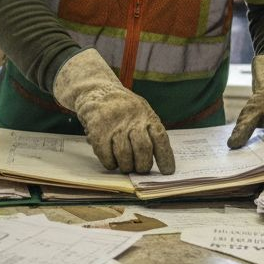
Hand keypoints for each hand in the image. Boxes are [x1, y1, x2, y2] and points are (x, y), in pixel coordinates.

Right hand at [52, 49, 175, 173]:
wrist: (95, 92)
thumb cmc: (122, 108)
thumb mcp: (141, 111)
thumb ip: (149, 130)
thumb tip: (159, 160)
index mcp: (146, 115)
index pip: (160, 138)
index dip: (165, 157)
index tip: (167, 171)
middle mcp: (132, 119)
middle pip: (143, 148)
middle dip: (143, 165)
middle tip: (141, 169)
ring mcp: (114, 126)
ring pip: (124, 155)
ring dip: (126, 166)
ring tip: (126, 166)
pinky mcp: (98, 132)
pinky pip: (107, 156)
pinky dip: (111, 164)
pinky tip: (112, 161)